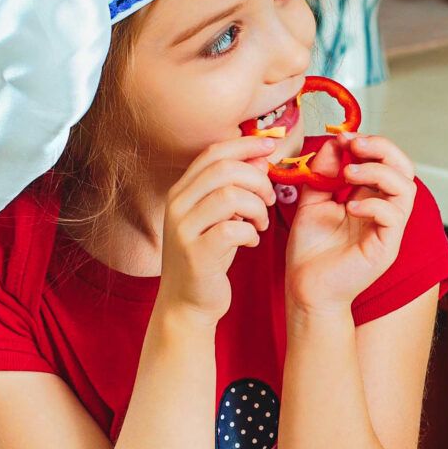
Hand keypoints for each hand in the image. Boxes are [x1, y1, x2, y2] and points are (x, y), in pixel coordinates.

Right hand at [157, 135, 277, 323]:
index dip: (245, 145)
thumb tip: (259, 158)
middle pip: (224, 169)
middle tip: (270, 200)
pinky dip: (251, 233)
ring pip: (230, 196)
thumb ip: (235, 188)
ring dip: (257, 208)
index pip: (213, 153)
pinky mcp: (196, 254)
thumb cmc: (208, 258)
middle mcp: (177, 205)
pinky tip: (251, 242)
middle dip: (257, 180)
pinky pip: (233, 229)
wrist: (186, 303)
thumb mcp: (219, 217)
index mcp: (181, 191)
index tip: (270, 147)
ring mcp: (183, 230)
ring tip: (260, 224)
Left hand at [284, 134, 416, 312]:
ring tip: (349, 174)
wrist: (305, 290)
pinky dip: (374, 203)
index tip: (344, 138)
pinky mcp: (386, 248)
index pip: (386, 163)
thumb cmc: (310, 252)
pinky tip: (349, 207)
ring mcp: (388, 231)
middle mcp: (384, 213)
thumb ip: (323, 173)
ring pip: (406, 189)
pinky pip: (394, 216)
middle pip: (405, 169)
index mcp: (370, 200)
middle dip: (383, 149)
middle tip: (356, 145)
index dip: (370, 144)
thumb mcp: (312, 201)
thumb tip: (335, 142)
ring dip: (378, 172)